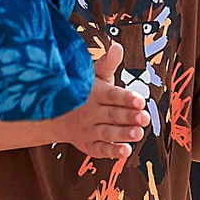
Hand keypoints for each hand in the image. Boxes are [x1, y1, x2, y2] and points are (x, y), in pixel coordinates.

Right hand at [51, 40, 149, 159]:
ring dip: (122, 134)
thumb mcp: (94, 75)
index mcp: (95, 93)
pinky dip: (112, 151)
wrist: (54, 115)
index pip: (111, 95)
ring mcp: (88, 129)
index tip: (139, 100)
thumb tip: (118, 47)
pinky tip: (125, 151)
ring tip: (138, 133)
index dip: (125, 98)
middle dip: (128, 117)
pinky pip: (100, 149)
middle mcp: (90, 112)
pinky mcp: (88, 145)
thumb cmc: (83, 91)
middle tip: (145, 118)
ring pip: (107, 133)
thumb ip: (108, 63)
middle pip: (112, 115)